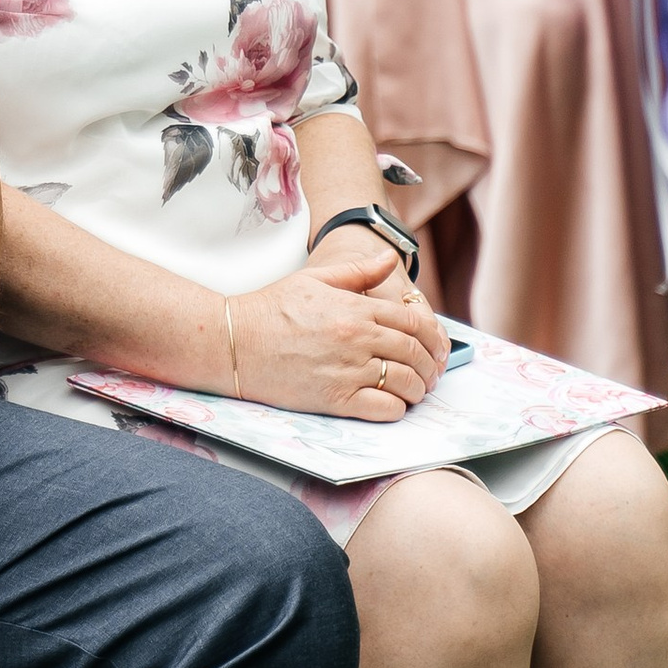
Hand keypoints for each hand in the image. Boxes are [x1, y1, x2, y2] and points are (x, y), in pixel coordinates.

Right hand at [228, 236, 449, 420]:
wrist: (234, 342)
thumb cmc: (271, 309)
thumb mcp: (315, 279)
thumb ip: (357, 271)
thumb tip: (389, 258)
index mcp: (355, 309)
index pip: (413, 323)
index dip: (431, 337)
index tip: (432, 347)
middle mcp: (356, 339)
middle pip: (414, 353)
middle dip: (429, 365)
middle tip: (429, 372)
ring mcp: (347, 370)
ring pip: (405, 383)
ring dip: (418, 389)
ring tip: (414, 390)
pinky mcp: (336, 400)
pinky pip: (384, 409)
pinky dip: (397, 409)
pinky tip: (392, 404)